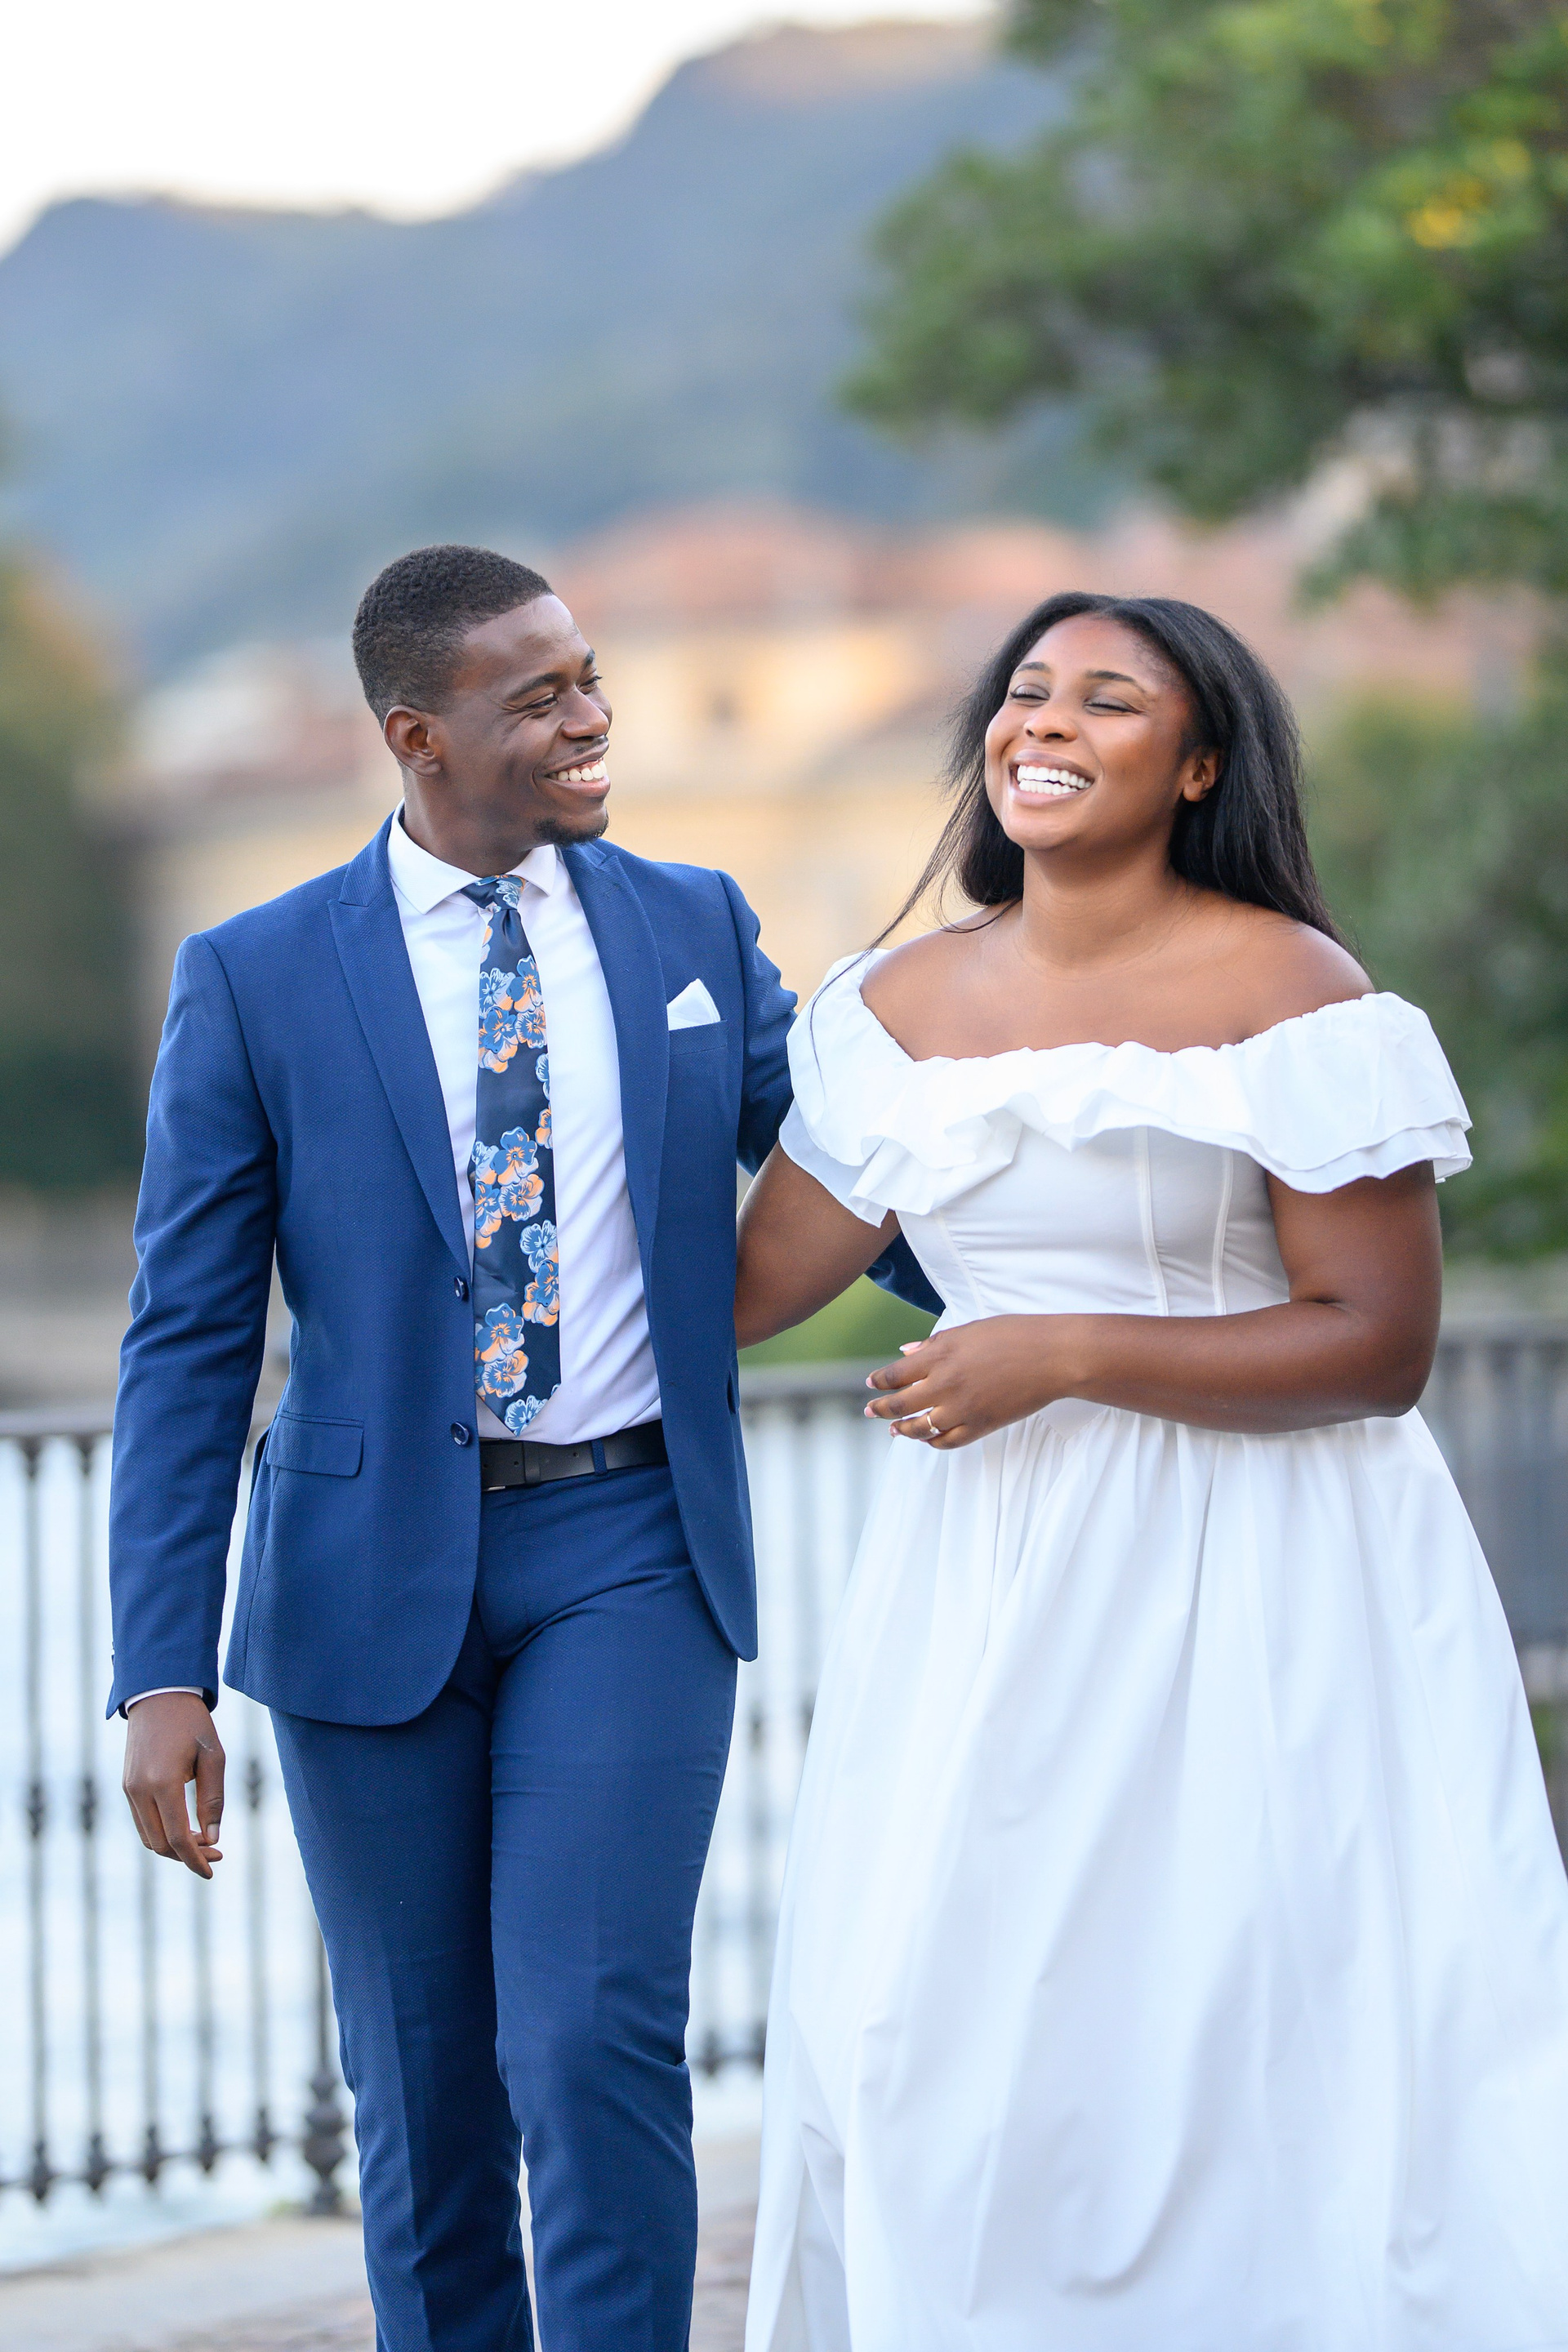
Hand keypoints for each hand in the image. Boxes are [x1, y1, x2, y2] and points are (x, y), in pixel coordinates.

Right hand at [123, 1692, 225, 1877]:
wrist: (159, 1695)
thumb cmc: (192, 1724)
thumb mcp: (213, 1757)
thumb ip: (213, 1799)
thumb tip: (212, 1838)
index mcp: (163, 1783)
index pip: (177, 1838)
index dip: (195, 1860)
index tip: (212, 1870)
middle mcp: (140, 1790)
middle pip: (160, 1844)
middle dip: (187, 1856)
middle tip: (216, 1852)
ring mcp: (129, 1789)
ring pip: (148, 1836)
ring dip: (173, 1847)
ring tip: (203, 1842)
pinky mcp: (127, 1786)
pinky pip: (141, 1822)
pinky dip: (161, 1832)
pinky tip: (184, 1828)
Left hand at [864, 1317, 1087, 1448]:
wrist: (1053, 1357)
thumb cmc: (1015, 1334)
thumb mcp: (970, 1330)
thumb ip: (935, 1343)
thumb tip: (906, 1351)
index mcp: (940, 1355)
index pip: (896, 1374)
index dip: (879, 1381)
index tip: (871, 1384)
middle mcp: (945, 1384)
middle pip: (900, 1403)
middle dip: (880, 1409)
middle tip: (869, 1412)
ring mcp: (962, 1408)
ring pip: (919, 1427)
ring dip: (902, 1430)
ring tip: (894, 1430)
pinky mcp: (981, 1426)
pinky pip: (947, 1441)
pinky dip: (933, 1442)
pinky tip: (928, 1438)